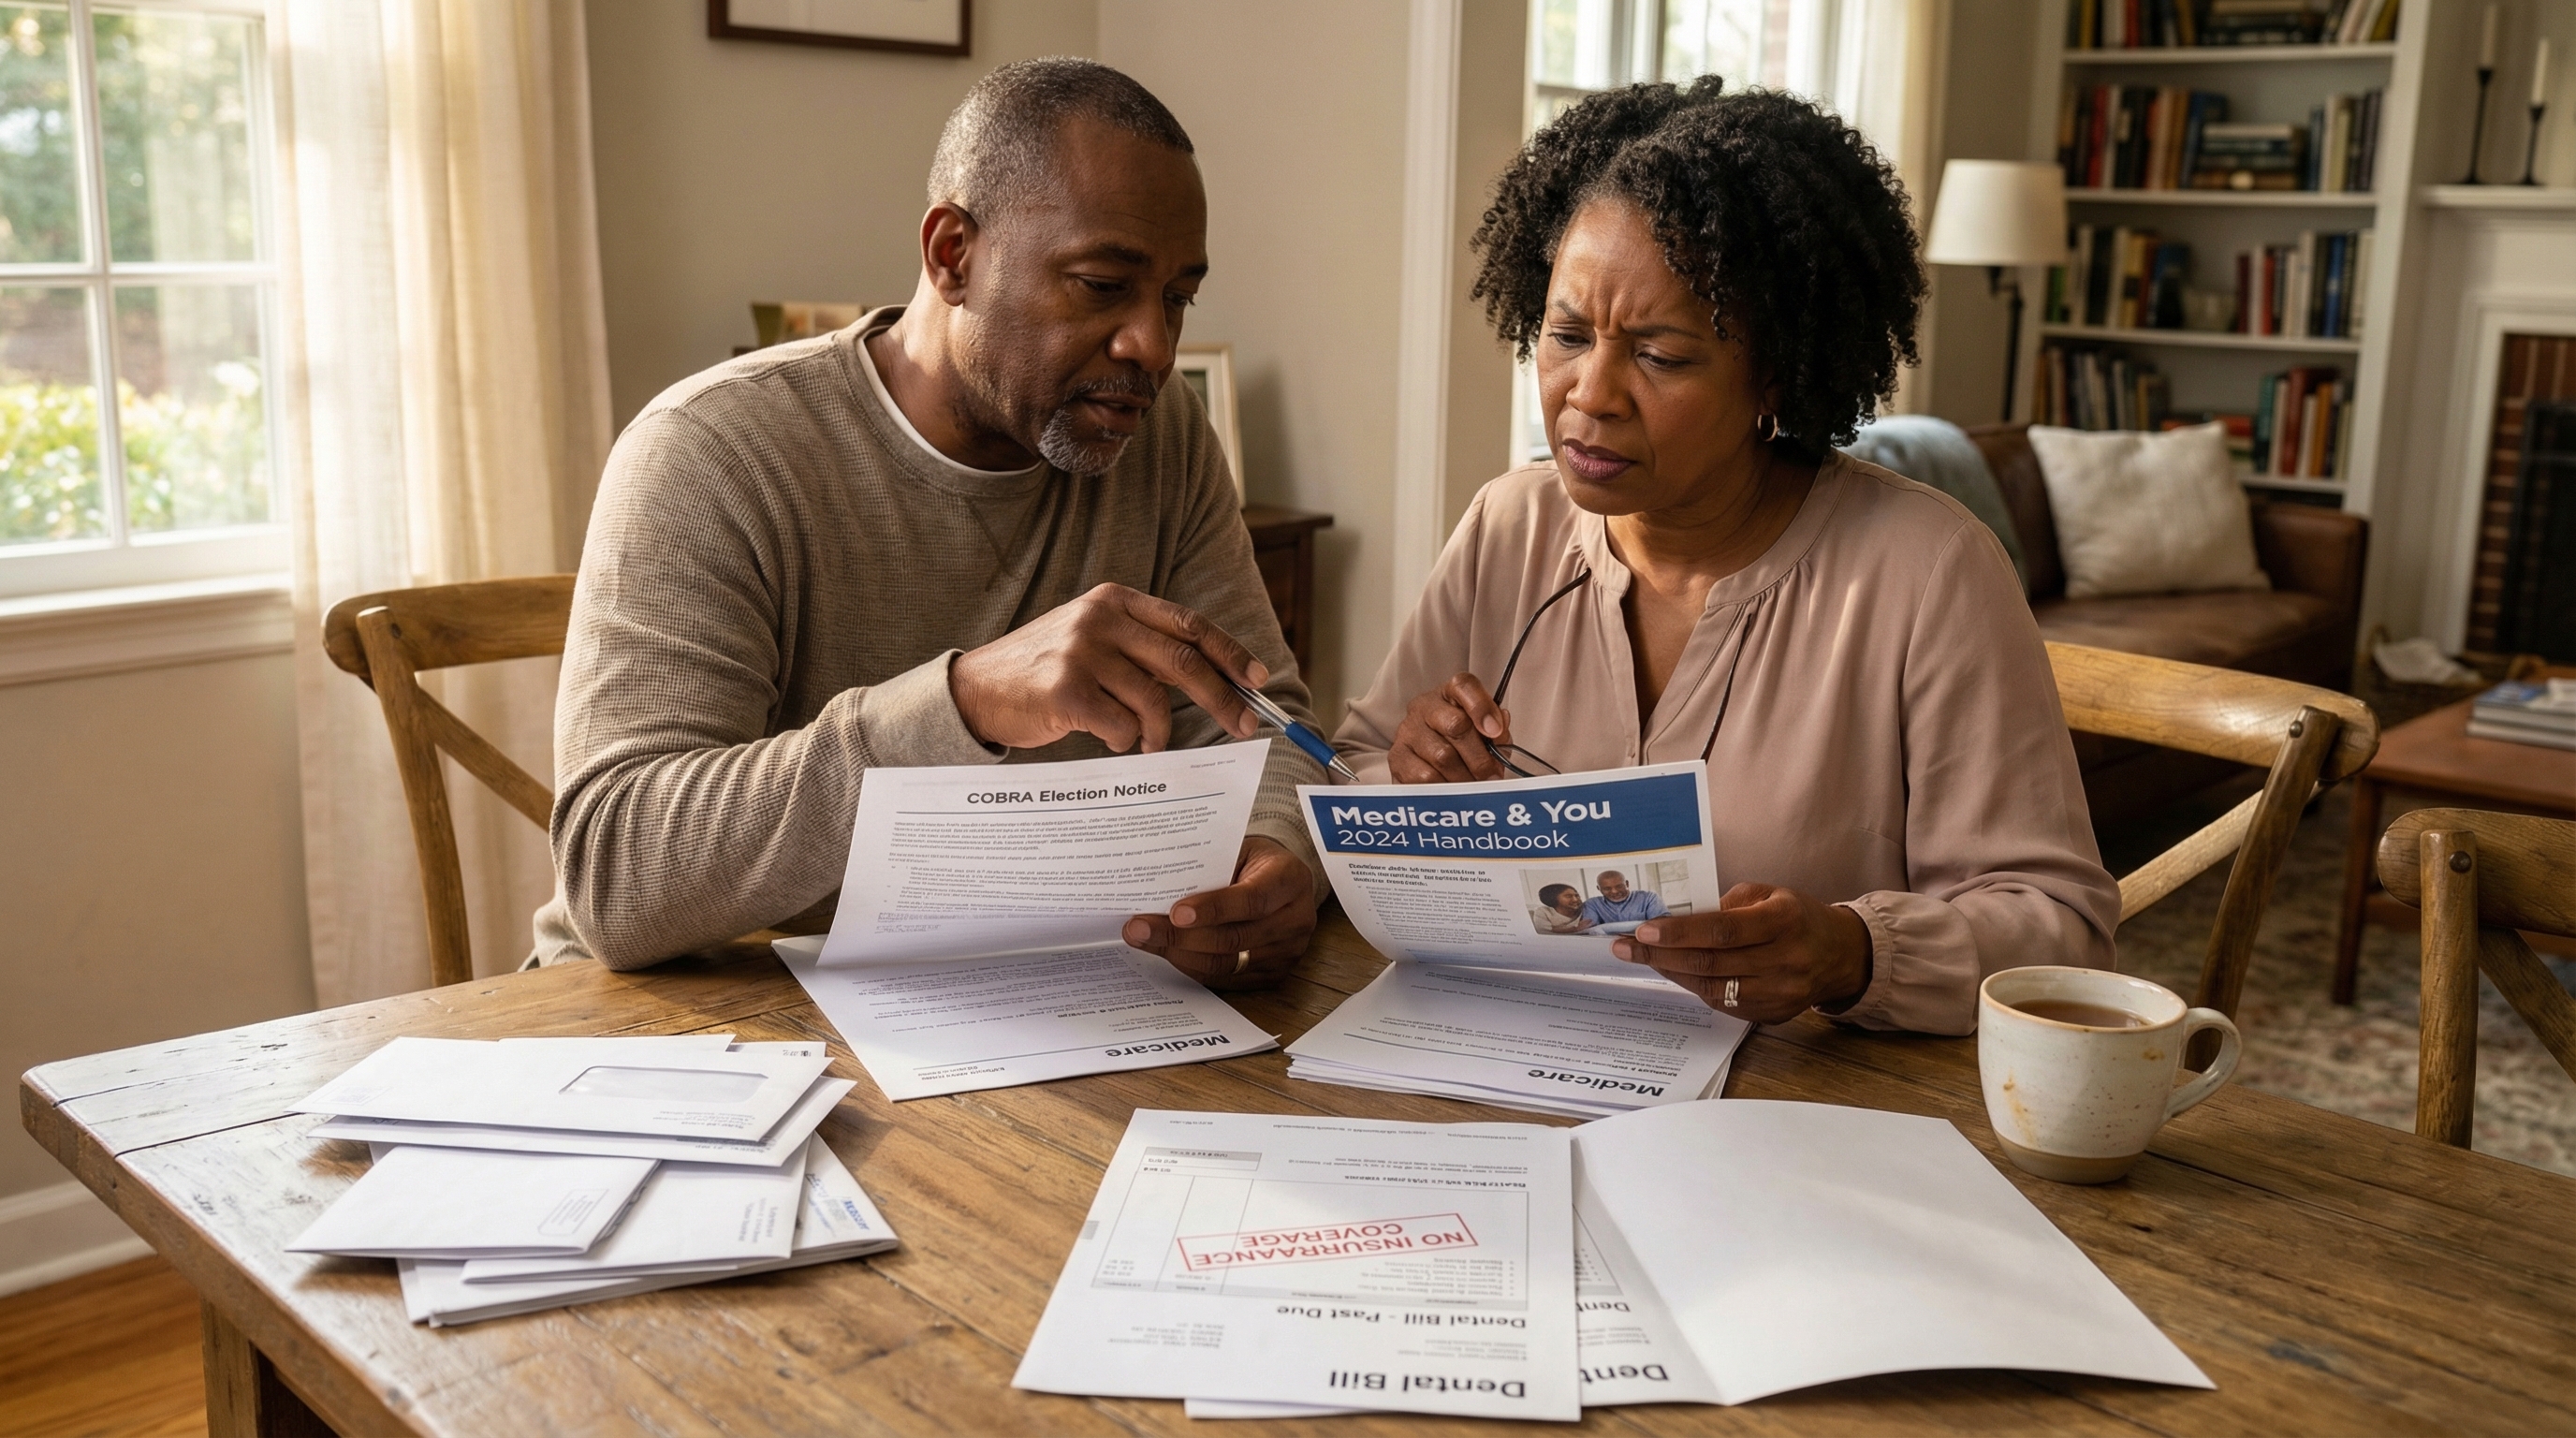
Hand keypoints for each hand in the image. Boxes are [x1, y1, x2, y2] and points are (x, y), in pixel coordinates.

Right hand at [950, 583, 1264, 752]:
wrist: (977, 689)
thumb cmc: (1044, 671)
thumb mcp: (1092, 639)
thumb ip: (1142, 647)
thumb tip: (1212, 678)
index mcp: (1115, 600)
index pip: (1188, 624)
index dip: (1229, 652)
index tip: (1256, 680)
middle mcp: (1100, 618)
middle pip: (1183, 661)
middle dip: (1222, 697)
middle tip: (1243, 725)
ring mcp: (1081, 651)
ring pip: (1153, 701)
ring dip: (1158, 732)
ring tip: (1148, 743)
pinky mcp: (1066, 689)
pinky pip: (1121, 726)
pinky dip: (1123, 741)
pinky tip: (1107, 739)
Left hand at [1122, 837, 1315, 989]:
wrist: (1284, 880)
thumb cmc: (1255, 861)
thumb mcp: (1240, 849)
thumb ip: (1210, 868)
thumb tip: (1156, 888)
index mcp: (1289, 880)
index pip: (1251, 900)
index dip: (1213, 909)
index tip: (1175, 912)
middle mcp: (1295, 919)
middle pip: (1233, 939)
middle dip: (1180, 937)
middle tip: (1139, 928)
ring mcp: (1288, 951)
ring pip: (1226, 964)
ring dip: (1179, 955)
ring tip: (1144, 940)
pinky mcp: (1275, 973)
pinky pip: (1226, 979)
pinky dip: (1192, 967)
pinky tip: (1167, 952)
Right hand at [1388, 673, 1512, 783]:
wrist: (1427, 764)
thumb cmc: (1461, 745)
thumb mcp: (1484, 734)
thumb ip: (1497, 730)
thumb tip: (1499, 730)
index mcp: (1449, 693)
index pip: (1464, 686)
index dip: (1482, 707)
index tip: (1495, 731)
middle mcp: (1425, 707)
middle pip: (1456, 726)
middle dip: (1480, 757)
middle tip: (1492, 775)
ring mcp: (1407, 731)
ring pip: (1442, 756)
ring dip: (1464, 777)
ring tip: (1474, 787)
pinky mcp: (1396, 757)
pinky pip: (1424, 777)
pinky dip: (1445, 788)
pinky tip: (1453, 790)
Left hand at [1610, 882, 1872, 1021]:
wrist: (1840, 955)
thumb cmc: (1797, 916)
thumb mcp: (1769, 893)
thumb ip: (1727, 904)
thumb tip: (1679, 920)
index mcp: (1784, 921)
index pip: (1722, 930)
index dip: (1680, 933)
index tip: (1644, 931)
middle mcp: (1785, 960)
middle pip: (1711, 962)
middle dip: (1661, 955)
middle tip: (1626, 947)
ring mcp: (1781, 993)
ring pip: (1713, 988)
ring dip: (1672, 973)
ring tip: (1643, 959)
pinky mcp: (1775, 1013)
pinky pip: (1724, 1004)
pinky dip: (1695, 988)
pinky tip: (1676, 973)